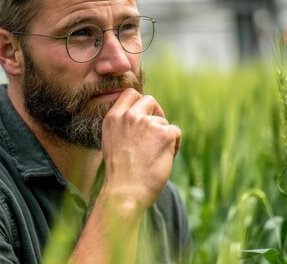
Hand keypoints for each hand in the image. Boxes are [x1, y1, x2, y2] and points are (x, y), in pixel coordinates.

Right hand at [99, 88, 180, 212]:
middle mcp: (129, 117)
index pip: (130, 93)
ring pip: (164, 121)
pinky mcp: (165, 134)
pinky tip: (165, 158)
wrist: (125, 193)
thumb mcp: (111, 143)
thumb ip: (123, 126)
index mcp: (113, 118)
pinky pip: (176, 132)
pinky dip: (174, 145)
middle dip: (156, 113)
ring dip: (164, 136)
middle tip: (157, 132)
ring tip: (156, 157)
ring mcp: (148, 124)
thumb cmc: (119, 174)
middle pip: (150, 100)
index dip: (140, 102)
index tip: (144, 115)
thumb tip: (140, 117)